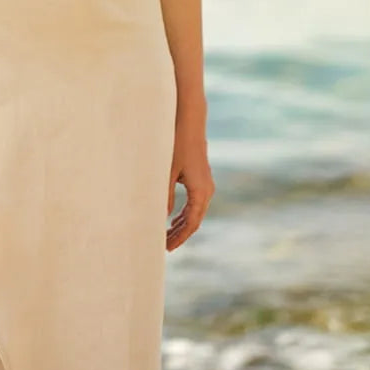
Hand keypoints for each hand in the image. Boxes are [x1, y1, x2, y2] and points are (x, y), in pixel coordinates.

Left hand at [166, 113, 214, 251]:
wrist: (190, 121)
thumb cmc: (176, 144)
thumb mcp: (167, 171)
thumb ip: (164, 196)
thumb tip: (162, 218)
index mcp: (200, 191)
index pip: (191, 223)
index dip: (179, 238)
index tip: (166, 248)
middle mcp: (207, 190)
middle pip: (194, 221)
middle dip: (180, 235)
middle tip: (164, 246)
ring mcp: (206, 184)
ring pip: (195, 213)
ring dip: (182, 225)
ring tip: (167, 236)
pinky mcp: (201, 178)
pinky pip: (195, 203)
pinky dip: (185, 214)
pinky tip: (173, 219)